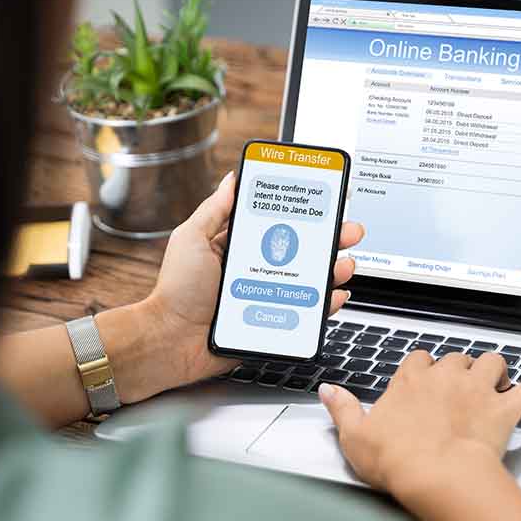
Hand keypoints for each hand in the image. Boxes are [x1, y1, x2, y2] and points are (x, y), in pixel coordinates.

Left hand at [135, 170, 364, 392]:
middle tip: (349, 231)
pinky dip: (325, 304)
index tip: (326, 200)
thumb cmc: (175, 291)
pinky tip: (336, 294)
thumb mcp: (191, 238)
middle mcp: (257, 269)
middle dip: (330, 238)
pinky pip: (307, 313)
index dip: (304, 212)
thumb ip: (214, 210)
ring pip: (310, 279)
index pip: (279, 223)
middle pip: (302, 250)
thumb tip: (233, 179)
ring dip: (333, 269)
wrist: (171, 341)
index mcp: (239, 246)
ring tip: (344, 263)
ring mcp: (267, 295)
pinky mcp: (273, 321)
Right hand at [318, 352, 520, 502]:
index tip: (422, 383)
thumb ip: (342, 409)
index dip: (423, 370)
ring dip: (495, 371)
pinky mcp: (504, 409)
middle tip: (457, 393)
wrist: (434, 476)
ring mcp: (478, 390)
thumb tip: (327, 390)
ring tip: (494, 383)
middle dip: (460, 371)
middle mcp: (446, 377)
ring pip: (492, 362)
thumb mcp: (354, 436)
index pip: (418, 359)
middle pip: (457, 358)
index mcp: (411, 380)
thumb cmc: (396, 460)